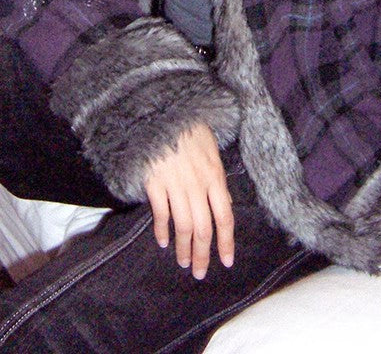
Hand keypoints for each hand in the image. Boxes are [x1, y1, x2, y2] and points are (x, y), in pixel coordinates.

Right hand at [144, 123, 233, 279]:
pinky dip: (162, 229)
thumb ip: (216, 176)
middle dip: (203, 254)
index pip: (225, 216)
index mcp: (214, 175)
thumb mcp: (211, 147)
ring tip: (183, 262)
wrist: (162, 108)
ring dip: (184, 248)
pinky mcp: (154, 181)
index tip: (226, 261)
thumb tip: (224, 203)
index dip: (226, 242)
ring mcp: (176, 182)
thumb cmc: (188, 126)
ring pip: (183, 225)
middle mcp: (197, 182)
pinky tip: (164, 241)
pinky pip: (161, 212)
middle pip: (203, 227)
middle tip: (199, 272)